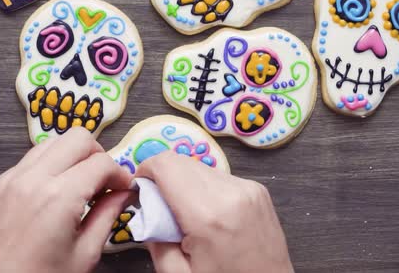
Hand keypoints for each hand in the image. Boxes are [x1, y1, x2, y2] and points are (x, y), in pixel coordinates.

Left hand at [0, 128, 133, 272]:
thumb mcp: (85, 254)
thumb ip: (108, 216)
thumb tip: (123, 194)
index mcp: (57, 198)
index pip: (101, 162)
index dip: (120, 173)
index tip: (123, 187)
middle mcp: (30, 181)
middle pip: (77, 138)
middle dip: (97, 155)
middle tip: (104, 181)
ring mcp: (8, 180)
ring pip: (51, 142)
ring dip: (72, 157)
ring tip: (80, 185)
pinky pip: (28, 161)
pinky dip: (48, 168)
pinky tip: (54, 192)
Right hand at [137, 151, 293, 272]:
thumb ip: (154, 237)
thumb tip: (146, 208)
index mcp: (207, 215)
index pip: (165, 165)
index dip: (145, 172)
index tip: (140, 189)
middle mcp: (231, 193)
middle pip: (180, 161)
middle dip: (163, 179)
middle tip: (161, 209)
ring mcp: (248, 189)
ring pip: (199, 167)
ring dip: (184, 183)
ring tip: (187, 216)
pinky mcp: (257, 190)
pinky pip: (219, 176)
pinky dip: (205, 189)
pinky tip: (208, 215)